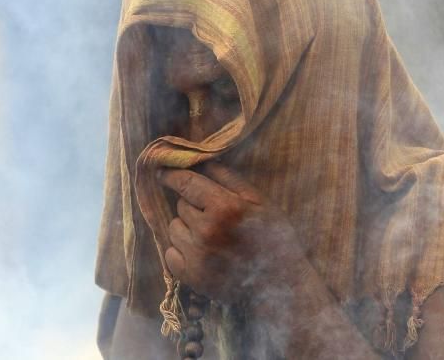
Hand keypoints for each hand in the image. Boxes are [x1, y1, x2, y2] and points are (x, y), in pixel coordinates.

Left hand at [158, 162, 306, 304]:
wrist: (281, 284)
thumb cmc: (274, 236)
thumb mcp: (260, 201)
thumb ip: (228, 178)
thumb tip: (202, 159)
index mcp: (225, 207)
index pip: (186, 183)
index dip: (172, 175)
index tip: (162, 172)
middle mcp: (207, 230)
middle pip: (181, 205)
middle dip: (193, 206)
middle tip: (213, 215)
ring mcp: (197, 255)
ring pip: (174, 228)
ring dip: (186, 228)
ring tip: (209, 236)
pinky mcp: (191, 277)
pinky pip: (170, 254)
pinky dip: (181, 251)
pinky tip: (200, 253)